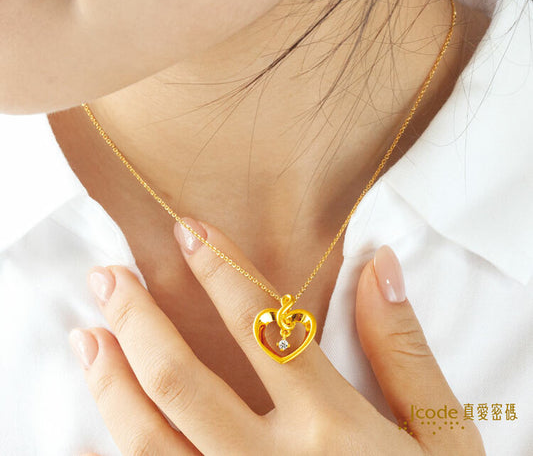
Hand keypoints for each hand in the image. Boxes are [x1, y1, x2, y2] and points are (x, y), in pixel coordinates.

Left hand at [69, 217, 484, 454]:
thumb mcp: (441, 436)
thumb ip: (405, 350)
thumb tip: (379, 265)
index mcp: (330, 428)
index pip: (261, 326)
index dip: (221, 270)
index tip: (188, 232)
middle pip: (184, 380)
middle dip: (140, 320)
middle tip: (108, 276)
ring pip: (150, 440)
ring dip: (112, 383)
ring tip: (88, 335)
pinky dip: (118, 451)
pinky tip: (97, 426)